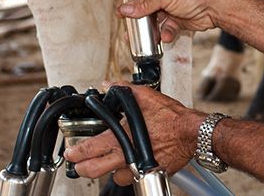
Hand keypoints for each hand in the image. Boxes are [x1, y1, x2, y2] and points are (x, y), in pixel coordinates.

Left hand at [64, 82, 205, 185]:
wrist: (192, 133)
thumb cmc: (172, 118)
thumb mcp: (146, 96)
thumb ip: (123, 90)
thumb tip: (108, 85)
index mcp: (122, 138)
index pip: (89, 149)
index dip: (75, 152)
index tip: (71, 152)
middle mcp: (127, 156)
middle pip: (94, 171)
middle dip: (83, 168)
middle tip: (80, 164)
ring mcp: (139, 168)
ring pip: (115, 178)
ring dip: (111, 172)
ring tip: (109, 164)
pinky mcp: (151, 173)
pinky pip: (135, 178)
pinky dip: (131, 173)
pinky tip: (133, 165)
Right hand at [119, 0, 224, 42]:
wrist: (215, 9)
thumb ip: (145, 4)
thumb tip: (126, 9)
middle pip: (144, 0)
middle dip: (137, 12)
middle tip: (126, 20)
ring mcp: (170, 4)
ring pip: (153, 16)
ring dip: (148, 27)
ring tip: (137, 36)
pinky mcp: (176, 18)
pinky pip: (164, 26)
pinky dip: (164, 32)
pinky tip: (165, 36)